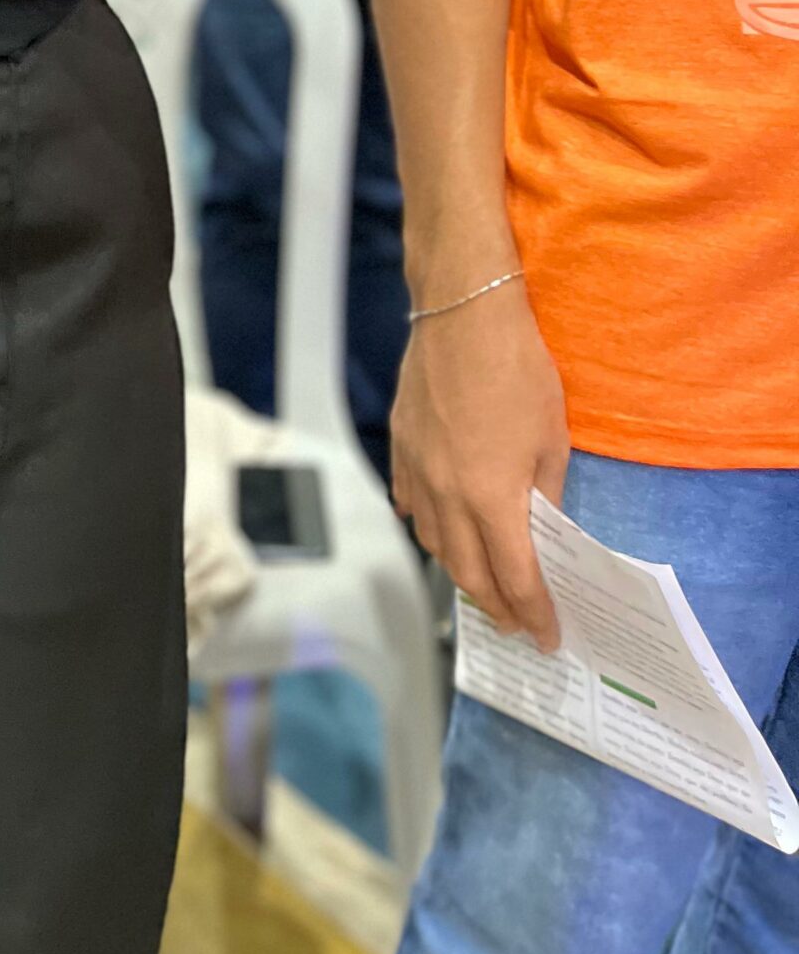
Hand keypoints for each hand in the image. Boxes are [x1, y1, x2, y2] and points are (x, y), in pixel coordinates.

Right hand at [391, 278, 570, 649]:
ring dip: (461, 572)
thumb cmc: (518, 372)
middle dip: (497, 606)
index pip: (515, 577)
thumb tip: (543, 528)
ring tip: (484, 584)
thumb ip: (546, 494)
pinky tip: (441, 527)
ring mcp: (416, 472)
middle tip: (519, 623)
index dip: (534, 613)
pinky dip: (430, 528)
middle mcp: (447, 496)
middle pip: (467, 573)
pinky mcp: (400, 448)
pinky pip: (411, 506)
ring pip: (434, 544)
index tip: (548, 637)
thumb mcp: (552, 438)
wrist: (463, 315)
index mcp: (491, 499)